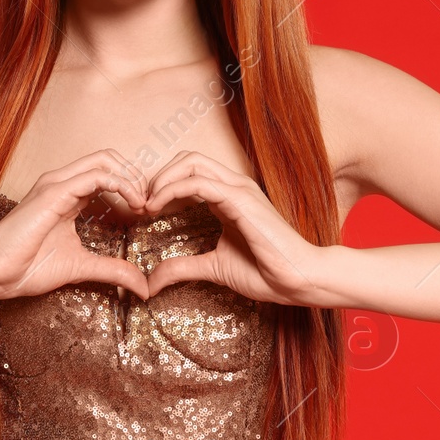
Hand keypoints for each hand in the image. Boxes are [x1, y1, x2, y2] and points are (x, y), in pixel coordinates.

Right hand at [0, 150, 151, 300]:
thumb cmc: (26, 268)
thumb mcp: (82, 267)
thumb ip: (112, 270)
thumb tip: (143, 287)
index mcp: (67, 195)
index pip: (106, 172)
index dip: (132, 186)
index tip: (145, 212)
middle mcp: (61, 183)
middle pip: (109, 158)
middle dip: (135, 176)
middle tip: (148, 204)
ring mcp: (56, 184)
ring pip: (104, 159)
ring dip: (131, 178)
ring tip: (142, 204)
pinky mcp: (53, 193)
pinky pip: (95, 176)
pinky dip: (121, 185)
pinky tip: (132, 205)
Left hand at [140, 151, 326, 305]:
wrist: (299, 280)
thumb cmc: (266, 272)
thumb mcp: (213, 267)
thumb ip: (183, 267)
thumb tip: (152, 281)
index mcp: (228, 197)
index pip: (190, 172)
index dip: (162, 185)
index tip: (143, 210)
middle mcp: (234, 186)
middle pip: (188, 159)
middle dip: (158, 176)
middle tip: (140, 204)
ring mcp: (239, 189)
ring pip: (191, 162)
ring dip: (161, 180)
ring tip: (146, 205)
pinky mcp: (241, 199)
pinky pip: (199, 182)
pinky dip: (171, 189)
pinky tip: (157, 207)